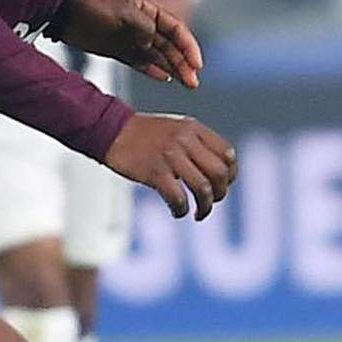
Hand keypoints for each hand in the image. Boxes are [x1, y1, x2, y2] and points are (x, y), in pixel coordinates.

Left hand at [58, 0, 203, 87]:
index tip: (197, 64)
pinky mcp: (118, 50)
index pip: (176, 29)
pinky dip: (153, 70)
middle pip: (171, 46)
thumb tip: (154, 43)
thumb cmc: (92, 6)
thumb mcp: (121, 13)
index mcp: (147, 10)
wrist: (63, 13)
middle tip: (193, 82)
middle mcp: (142, 24)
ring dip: (173, 68)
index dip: (189, 46)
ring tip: (186, 83)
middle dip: (184, 63)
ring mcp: (130, 38)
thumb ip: (142, 28)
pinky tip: (165, 79)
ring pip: (158, 56)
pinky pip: (141, 62)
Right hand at [106, 112, 237, 219]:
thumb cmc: (143, 134)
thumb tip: (219, 170)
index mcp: (193, 128)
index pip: (227, 153)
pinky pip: (178, 198)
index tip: (223, 185)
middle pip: (220, 173)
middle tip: (212, 201)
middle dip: (221, 193)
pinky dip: (181, 210)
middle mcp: (185, 140)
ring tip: (199, 213)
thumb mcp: (175, 128)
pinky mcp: (155, 172)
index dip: (231, 174)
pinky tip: (177, 212)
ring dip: (205, 206)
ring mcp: (170, 156)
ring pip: (203, 188)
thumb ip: (196, 143)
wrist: (110, 130)